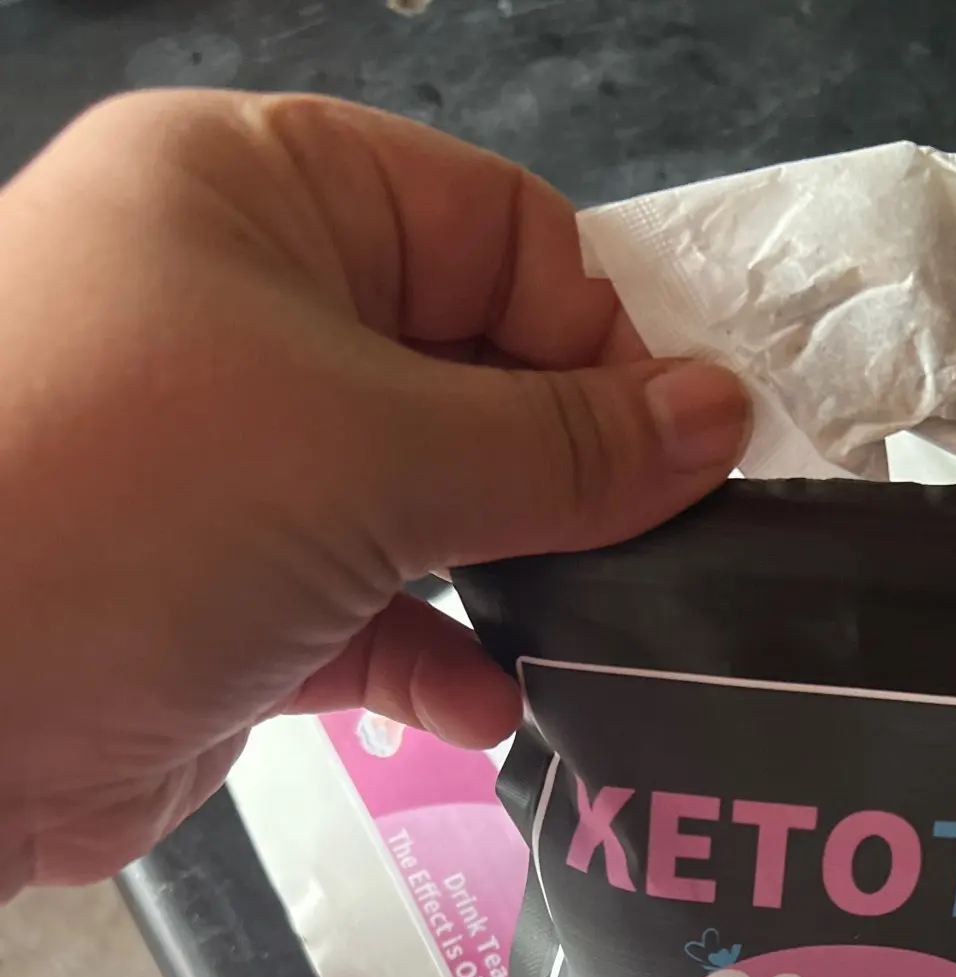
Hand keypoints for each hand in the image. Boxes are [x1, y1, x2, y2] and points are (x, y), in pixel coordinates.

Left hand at [0, 91, 748, 895]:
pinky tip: (489, 705)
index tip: (672, 454)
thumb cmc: (137, 510)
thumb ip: (559, 445)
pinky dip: (437, 656)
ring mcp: (232, 466)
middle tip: (659, 554)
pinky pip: (370, 611)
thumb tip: (722, 419)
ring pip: (426, 499)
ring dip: (511, 569)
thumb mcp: (368, 448)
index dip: (597, 334)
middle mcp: (244, 313)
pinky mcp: (227, 602)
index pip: (492, 230)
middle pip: (469, 367)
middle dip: (564, 466)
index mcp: (260, 196)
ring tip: (592, 632)